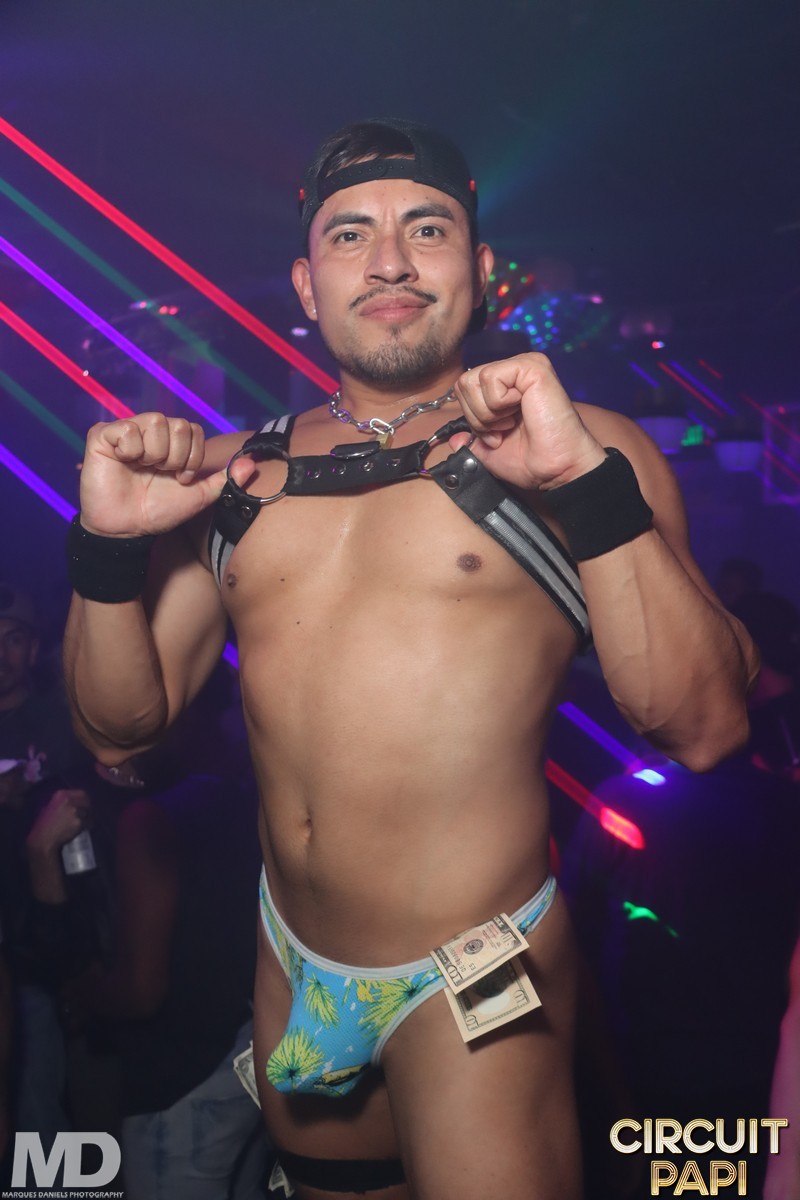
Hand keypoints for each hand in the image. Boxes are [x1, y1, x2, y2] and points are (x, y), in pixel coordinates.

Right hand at [26, 788, 90, 856]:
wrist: (44, 839)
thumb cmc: (43, 825)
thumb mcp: (49, 808)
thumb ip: (61, 803)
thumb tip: (73, 802)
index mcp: (61, 795)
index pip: (81, 793)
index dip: (85, 800)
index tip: (86, 805)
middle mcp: (69, 800)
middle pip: (87, 801)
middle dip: (88, 808)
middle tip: (88, 814)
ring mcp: (74, 811)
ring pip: (88, 812)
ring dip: (88, 817)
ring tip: (84, 822)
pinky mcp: (79, 822)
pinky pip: (88, 822)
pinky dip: (87, 825)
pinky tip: (84, 828)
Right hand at [78, 413, 245, 536]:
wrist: (127, 529)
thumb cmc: (158, 510)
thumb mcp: (198, 496)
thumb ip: (224, 480)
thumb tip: (251, 464)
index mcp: (171, 442)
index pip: (193, 429)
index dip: (192, 457)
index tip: (181, 478)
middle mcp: (150, 432)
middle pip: (177, 424)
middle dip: (176, 457)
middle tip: (162, 474)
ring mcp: (126, 431)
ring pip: (155, 421)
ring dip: (154, 453)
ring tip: (143, 469)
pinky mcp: (102, 435)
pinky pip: (127, 428)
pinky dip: (130, 450)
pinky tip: (123, 462)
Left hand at [451, 353, 605, 489]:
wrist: (556, 469)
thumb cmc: (532, 460)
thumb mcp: (490, 452)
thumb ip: (471, 441)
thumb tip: (454, 438)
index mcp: (506, 387)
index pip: (464, 389)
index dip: (473, 418)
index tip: (497, 435)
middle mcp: (514, 371)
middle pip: (464, 383)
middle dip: (478, 416)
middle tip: (504, 429)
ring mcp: (524, 365)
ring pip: (473, 380)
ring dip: (488, 412)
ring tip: (512, 422)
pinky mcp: (532, 367)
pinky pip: (490, 378)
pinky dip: (498, 403)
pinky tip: (521, 411)